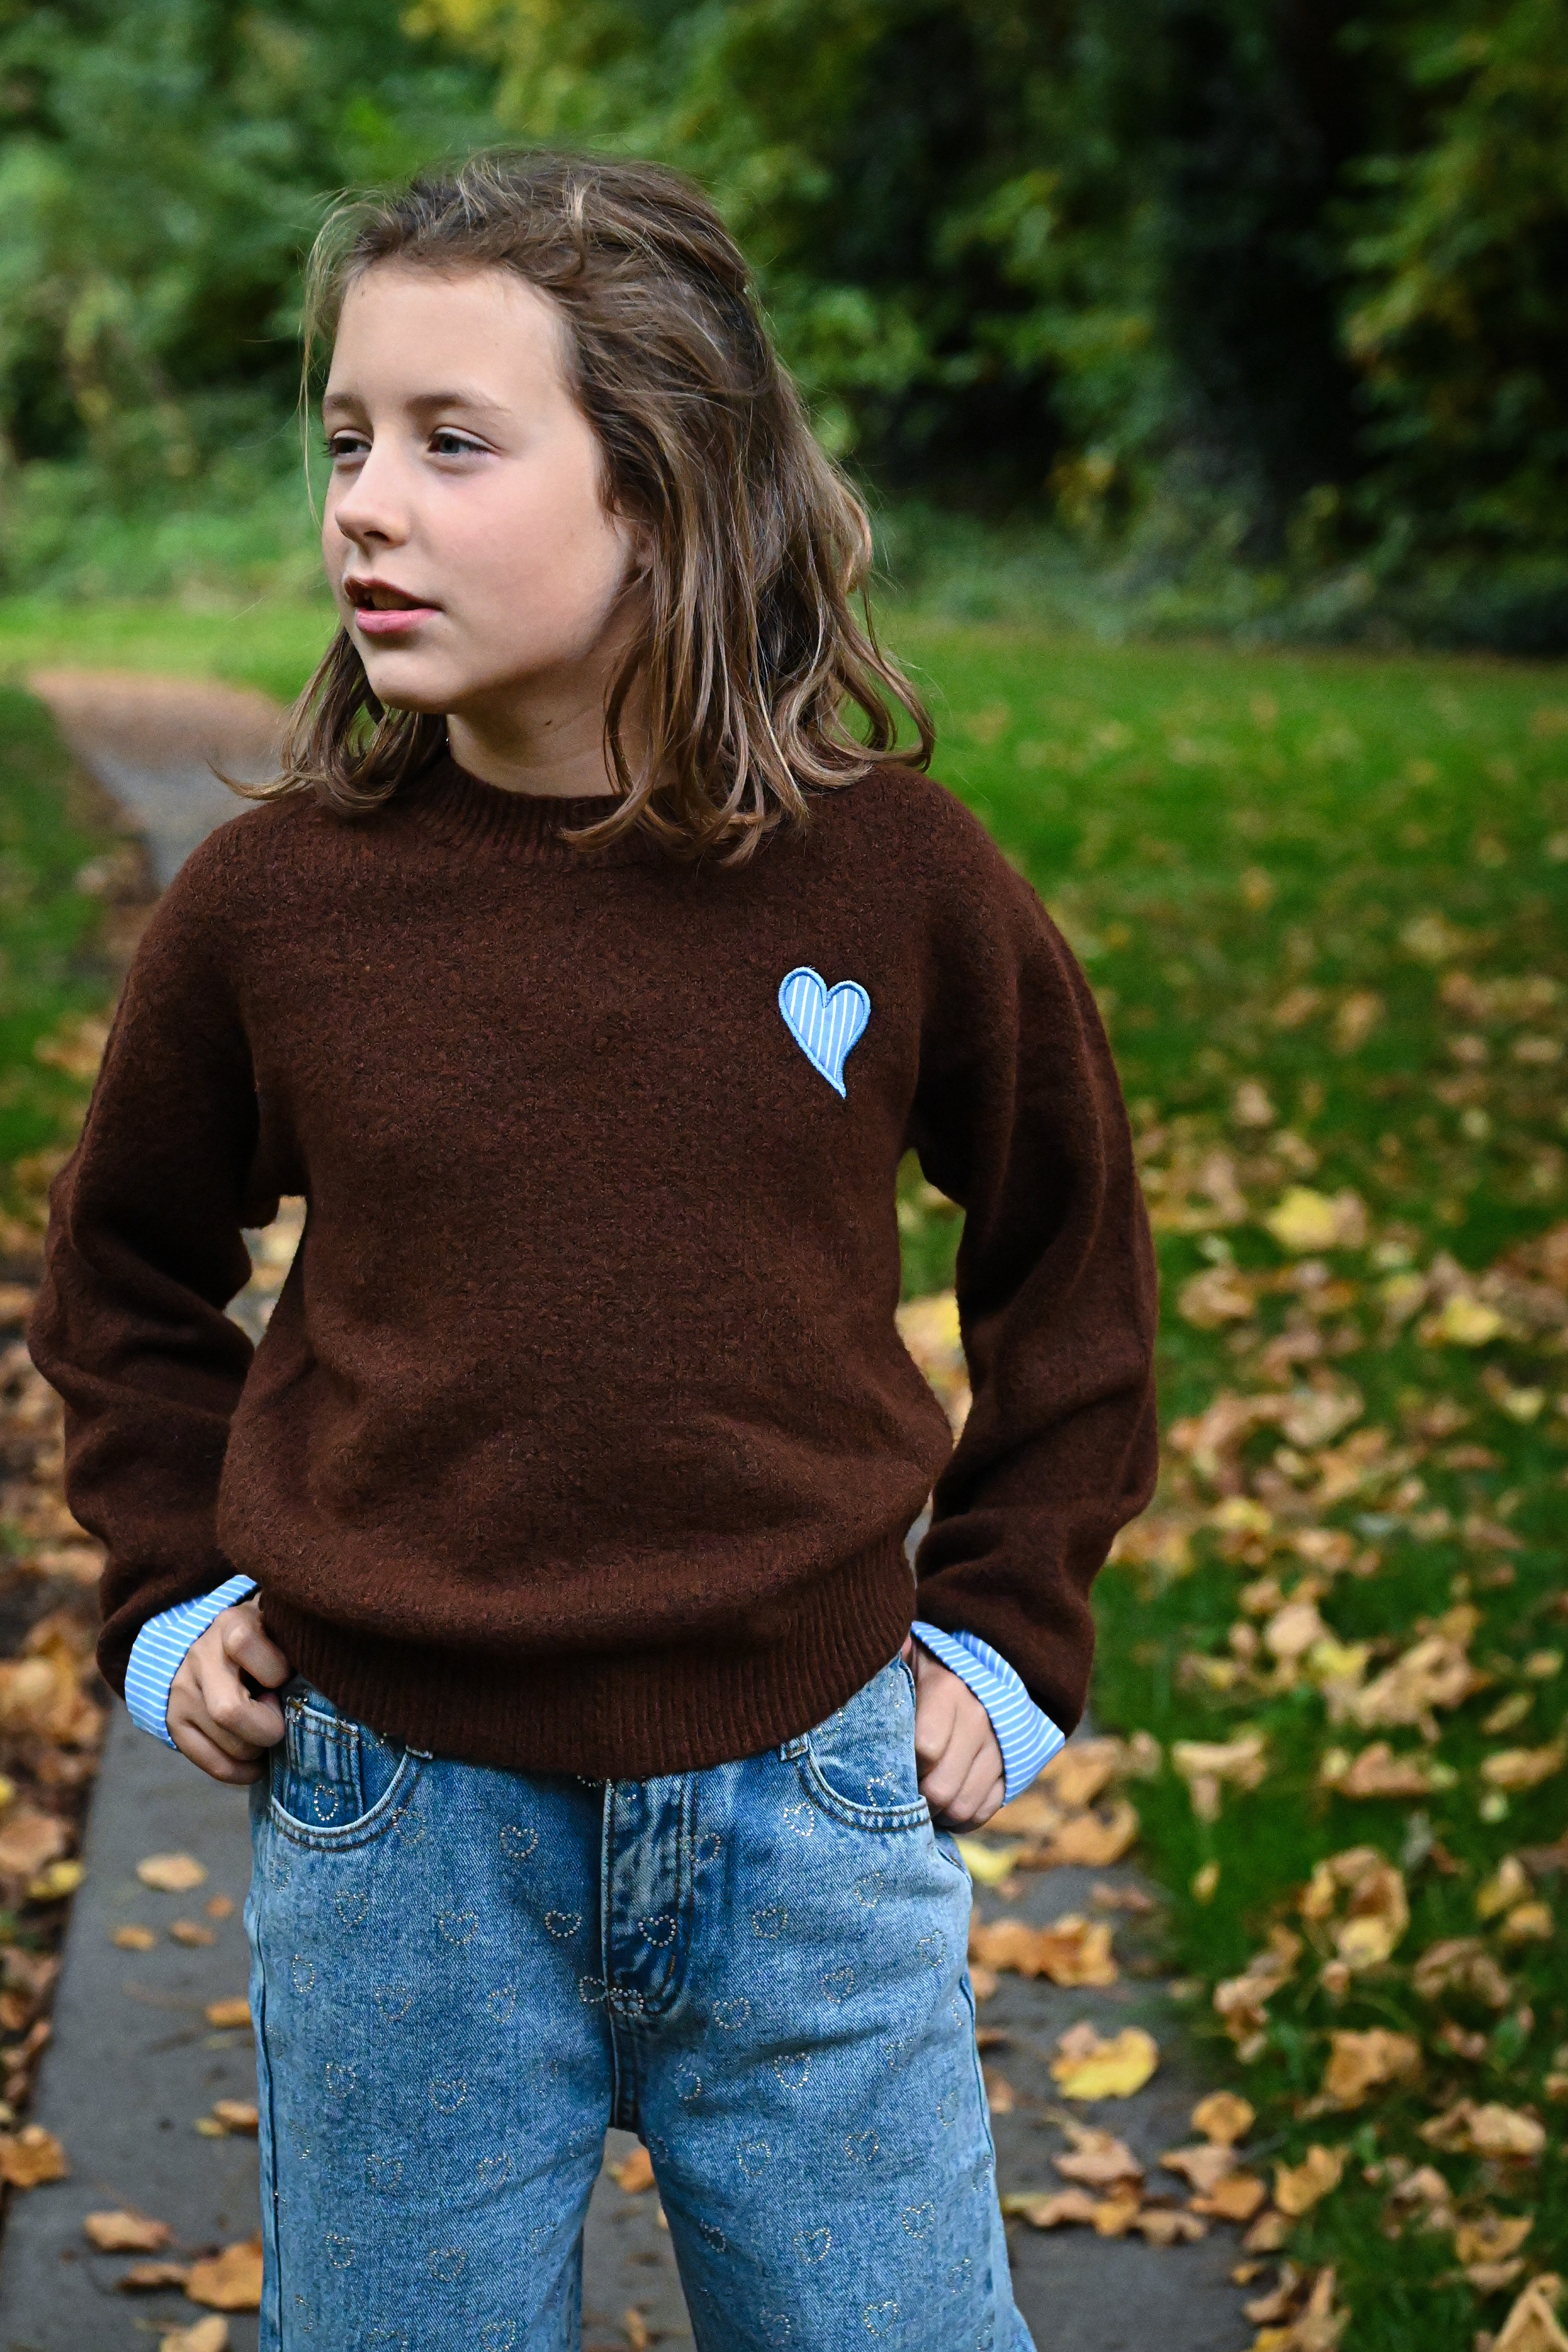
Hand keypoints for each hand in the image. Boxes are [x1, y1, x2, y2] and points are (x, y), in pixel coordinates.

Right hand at [166, 1597, 292, 1784]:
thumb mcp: (281, 1629)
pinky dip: (243, 1771)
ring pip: (227, 1744)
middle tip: (280, 1719)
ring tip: (268, 1733)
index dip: (275, 1670)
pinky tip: (257, 1760)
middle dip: (267, 1727)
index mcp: (231, 1624)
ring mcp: (183, 1691)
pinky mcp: (175, 1721)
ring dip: (258, 1750)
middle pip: (229, 1711)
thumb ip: (296, 1648)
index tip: (286, 1676)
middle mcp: (200, 1657)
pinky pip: (213, 1765)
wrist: (212, 1643)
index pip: (243, 1644)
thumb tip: (322, 1686)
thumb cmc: (266, 1639)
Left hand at [901, 1632, 1005, 1830]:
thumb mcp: (902, 1659)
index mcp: (948, 1689)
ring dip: (937, 1814)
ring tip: (919, 1802)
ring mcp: (998, 1746)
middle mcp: (979, 1718)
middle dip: (915, 1799)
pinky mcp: (1010, 1768)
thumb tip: (866, 1653)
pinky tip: (942, 1808)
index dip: (900, 1766)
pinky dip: (961, 1819)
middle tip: (899, 1793)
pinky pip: (985, 1811)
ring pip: (964, 1806)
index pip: (924, 1749)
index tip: (885, 1765)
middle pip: (942, 1787)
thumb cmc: (921, 1669)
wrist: (970, 1672)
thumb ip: (887, 1662)